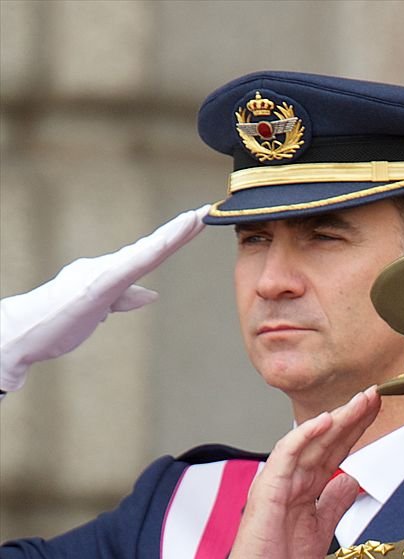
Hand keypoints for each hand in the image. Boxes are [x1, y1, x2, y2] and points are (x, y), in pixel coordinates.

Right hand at [0, 205, 209, 390]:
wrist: (27, 331)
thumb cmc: (58, 321)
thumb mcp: (99, 308)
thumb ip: (124, 299)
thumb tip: (151, 296)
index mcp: (112, 273)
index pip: (151, 253)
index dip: (174, 238)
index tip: (197, 223)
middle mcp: (109, 266)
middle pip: (153, 246)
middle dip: (181, 229)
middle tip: (206, 212)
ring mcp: (104, 273)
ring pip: (146, 251)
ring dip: (172, 235)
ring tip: (195, 219)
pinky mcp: (99, 285)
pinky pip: (131, 267)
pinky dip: (151, 253)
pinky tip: (168, 242)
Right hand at [208, 387, 381, 558]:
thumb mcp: (322, 529)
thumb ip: (334, 502)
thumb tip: (351, 479)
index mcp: (304, 486)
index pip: (334, 451)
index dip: (355, 429)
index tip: (378, 409)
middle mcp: (291, 478)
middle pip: (326, 440)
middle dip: (352, 416)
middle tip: (376, 393)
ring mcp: (278, 481)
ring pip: (310, 441)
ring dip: (336, 419)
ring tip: (360, 401)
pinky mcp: (267, 490)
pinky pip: (286, 455)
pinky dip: (305, 436)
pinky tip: (326, 420)